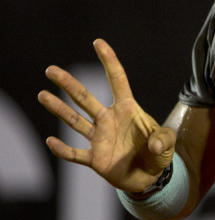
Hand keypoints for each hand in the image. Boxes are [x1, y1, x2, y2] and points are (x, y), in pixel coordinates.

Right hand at [37, 39, 175, 192]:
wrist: (150, 177)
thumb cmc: (159, 154)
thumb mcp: (168, 143)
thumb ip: (164, 140)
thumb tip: (154, 144)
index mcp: (127, 109)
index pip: (117, 80)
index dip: (109, 61)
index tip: (98, 42)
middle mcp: (109, 119)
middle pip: (85, 98)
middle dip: (68, 84)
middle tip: (51, 70)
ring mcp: (100, 138)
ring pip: (75, 121)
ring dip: (59, 109)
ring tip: (42, 95)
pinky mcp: (95, 158)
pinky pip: (74, 153)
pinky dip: (62, 149)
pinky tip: (51, 141)